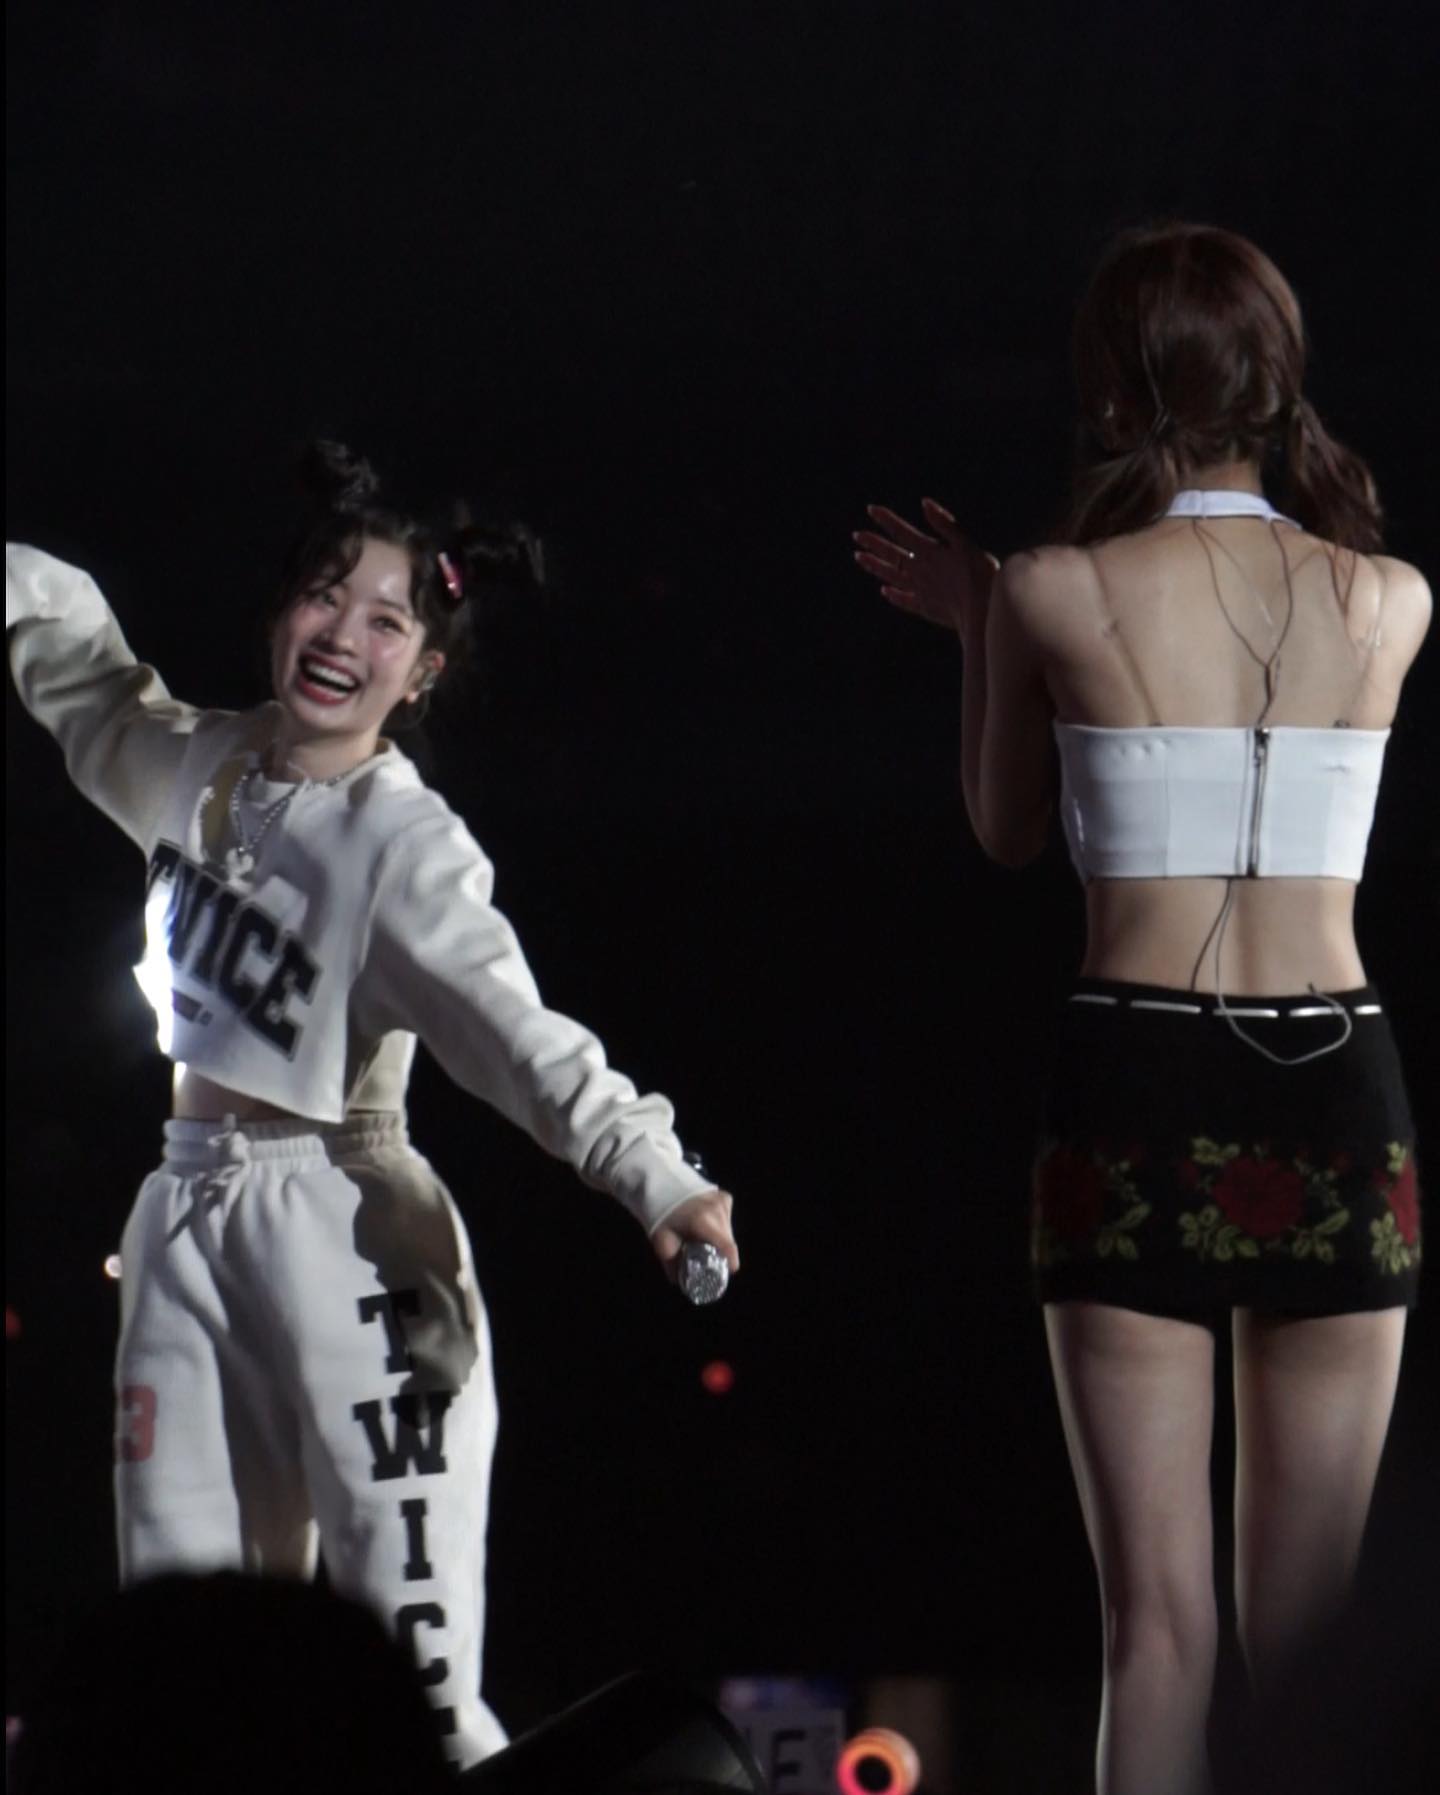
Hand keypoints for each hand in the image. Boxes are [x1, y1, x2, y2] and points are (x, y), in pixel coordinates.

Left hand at [652, 1189, 738, 1280]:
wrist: (660, 1185)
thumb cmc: (661, 1215)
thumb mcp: (662, 1243)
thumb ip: (672, 1265)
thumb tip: (681, 1284)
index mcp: (703, 1221)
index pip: (727, 1246)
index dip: (730, 1262)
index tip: (727, 1271)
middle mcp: (717, 1209)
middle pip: (728, 1240)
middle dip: (721, 1252)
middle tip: (707, 1258)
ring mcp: (722, 1201)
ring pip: (729, 1230)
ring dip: (720, 1239)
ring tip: (704, 1240)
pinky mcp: (724, 1197)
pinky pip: (728, 1218)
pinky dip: (721, 1226)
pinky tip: (708, 1225)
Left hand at [853, 498, 998, 636]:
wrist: (981, 612)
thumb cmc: (980, 576)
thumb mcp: (966, 544)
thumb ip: (945, 525)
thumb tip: (925, 502)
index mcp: (929, 551)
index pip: (902, 531)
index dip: (886, 520)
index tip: (870, 510)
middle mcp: (919, 570)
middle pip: (891, 554)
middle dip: (873, 543)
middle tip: (856, 535)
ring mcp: (920, 590)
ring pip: (891, 575)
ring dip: (875, 566)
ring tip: (859, 558)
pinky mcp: (925, 608)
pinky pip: (904, 600)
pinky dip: (893, 595)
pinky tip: (884, 592)